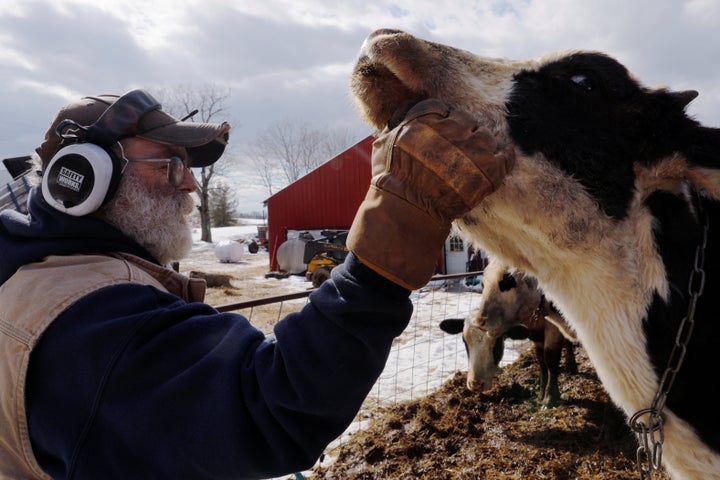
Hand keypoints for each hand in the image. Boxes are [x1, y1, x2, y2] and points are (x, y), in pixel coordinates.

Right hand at [347, 99, 514, 289]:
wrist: (406, 211)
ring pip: (486, 136)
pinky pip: (505, 156)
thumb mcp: (384, 144)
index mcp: (426, 120)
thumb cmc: (392, 181)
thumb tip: (405, 110)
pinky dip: (504, 159)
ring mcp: (472, 148)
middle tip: (457, 151)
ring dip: (481, 147)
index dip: (442, 119)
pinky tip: (498, 163)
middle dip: (462, 133)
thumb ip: (398, 122)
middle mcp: (451, 130)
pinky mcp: (488, 169)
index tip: (442, 132)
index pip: (440, 108)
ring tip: (473, 162)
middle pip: (466, 120)